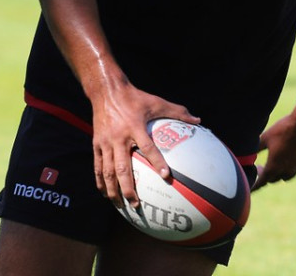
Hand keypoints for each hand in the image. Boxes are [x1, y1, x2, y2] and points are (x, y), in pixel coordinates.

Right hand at [90, 82, 199, 207]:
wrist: (107, 91)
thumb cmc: (136, 98)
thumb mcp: (157, 102)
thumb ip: (178, 112)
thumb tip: (198, 121)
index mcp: (135, 126)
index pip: (149, 148)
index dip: (158, 163)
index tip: (167, 177)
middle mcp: (119, 137)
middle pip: (123, 168)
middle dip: (129, 189)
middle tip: (137, 205)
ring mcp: (105, 142)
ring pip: (108, 171)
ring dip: (113, 190)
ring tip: (121, 205)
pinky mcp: (96, 144)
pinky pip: (98, 166)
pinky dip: (100, 182)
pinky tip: (105, 194)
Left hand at [252, 112, 295, 190]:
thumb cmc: (283, 129)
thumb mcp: (266, 137)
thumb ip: (256, 149)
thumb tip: (246, 154)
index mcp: (273, 167)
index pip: (261, 182)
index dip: (255, 185)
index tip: (251, 189)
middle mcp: (287, 171)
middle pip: (274, 179)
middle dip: (268, 175)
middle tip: (262, 168)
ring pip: (288, 176)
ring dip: (282, 173)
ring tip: (279, 164)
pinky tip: (295, 159)